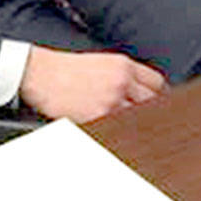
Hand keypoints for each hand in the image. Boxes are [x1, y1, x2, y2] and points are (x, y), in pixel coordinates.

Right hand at [19, 46, 166, 122]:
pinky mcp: (100, 115)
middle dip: (151, 112)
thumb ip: (121, 75)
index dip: (159, 96)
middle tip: (151, 124)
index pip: (156, 83)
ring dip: (138, 125)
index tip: (159, 105)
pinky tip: (119, 137)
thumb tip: (136, 93)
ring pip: (139, 117)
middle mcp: (122, 80)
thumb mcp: (99, 63)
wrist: (41, 74)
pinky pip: (120, 129)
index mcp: (123, 65)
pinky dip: (121, 134)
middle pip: (153, 101)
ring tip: (139, 135)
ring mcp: (112, 99)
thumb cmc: (65, 70)